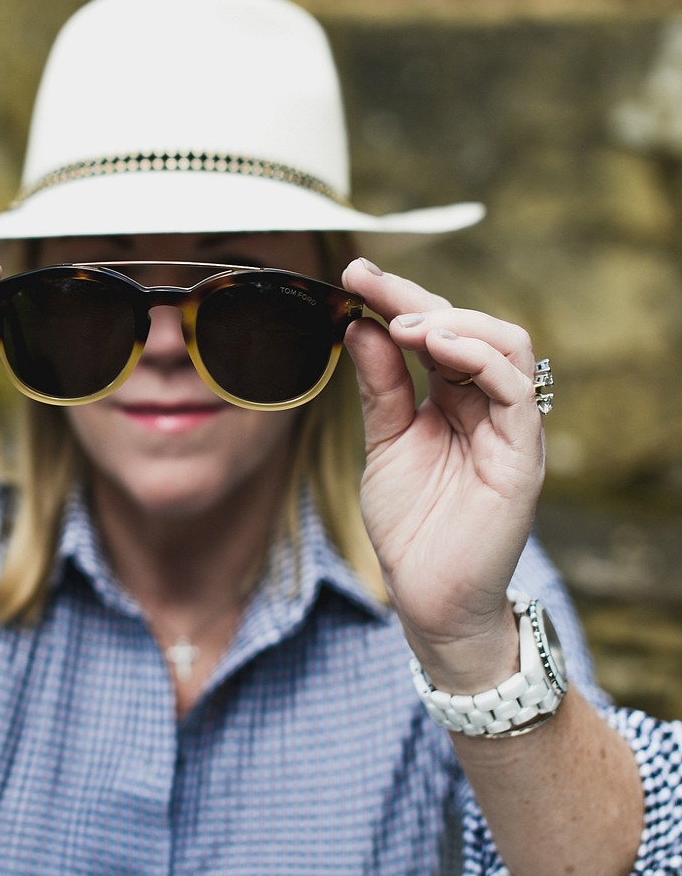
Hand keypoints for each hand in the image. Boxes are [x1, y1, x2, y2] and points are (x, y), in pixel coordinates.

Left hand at [340, 257, 545, 689]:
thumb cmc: (412, 528)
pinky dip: (479, 359)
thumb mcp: (386, 443)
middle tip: (368, 283)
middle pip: (471, 327)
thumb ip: (381, 387)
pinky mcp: (523, 456)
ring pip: (506, 346)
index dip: (398, 298)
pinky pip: (516, 391)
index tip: (353, 274)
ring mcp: (511, 429)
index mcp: (456, 400)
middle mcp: (489, 406)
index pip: (437, 331)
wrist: (429, 601)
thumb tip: (360, 326)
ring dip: (453, 322)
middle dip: (417, 298)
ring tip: (404, 323)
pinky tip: (436, 347)